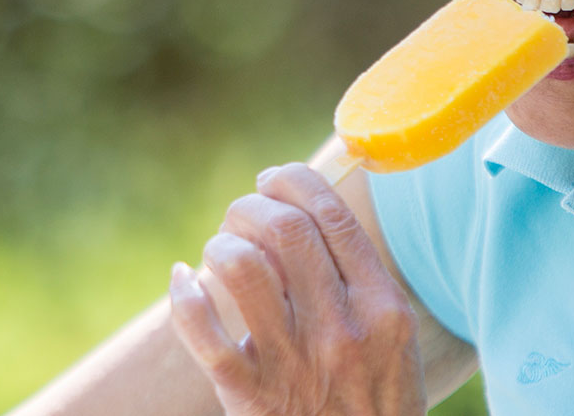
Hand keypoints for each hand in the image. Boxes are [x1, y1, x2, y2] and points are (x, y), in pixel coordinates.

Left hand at [167, 163, 423, 415]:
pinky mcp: (250, 395)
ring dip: (219, 245)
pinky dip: (183, 294)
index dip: (293, 181)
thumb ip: (358, 278)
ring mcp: (294, 364)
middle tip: (240, 216)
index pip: (333, 215)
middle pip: (283, 229)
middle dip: (250, 206)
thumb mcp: (392, 338)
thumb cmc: (372, 400)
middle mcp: (341, 329)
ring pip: (240, 267)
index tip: (273, 179)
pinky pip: (201, 328)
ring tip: (219, 253)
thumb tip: (302, 207)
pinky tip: (182, 282)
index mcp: (382, 307)